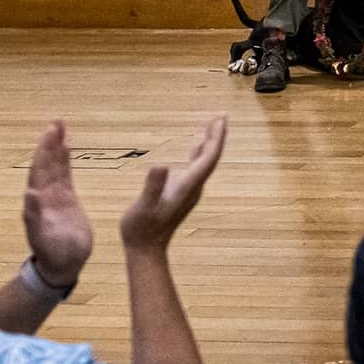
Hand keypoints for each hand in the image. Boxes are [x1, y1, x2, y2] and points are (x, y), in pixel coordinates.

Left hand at [21, 121, 92, 286]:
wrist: (63, 264)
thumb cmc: (52, 253)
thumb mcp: (41, 237)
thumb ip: (34, 216)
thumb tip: (29, 193)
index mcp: (37, 201)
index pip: (39, 171)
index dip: (43, 152)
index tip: (49, 134)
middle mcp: (44, 194)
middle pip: (46, 164)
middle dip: (50, 143)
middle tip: (57, 122)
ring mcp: (55, 196)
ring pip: (55, 166)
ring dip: (57, 147)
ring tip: (61, 127)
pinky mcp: (68, 199)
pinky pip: (65, 175)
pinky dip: (65, 161)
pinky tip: (67, 147)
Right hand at [120, 117, 226, 253]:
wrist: (146, 248)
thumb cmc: (141, 228)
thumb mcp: (143, 206)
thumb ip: (152, 187)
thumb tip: (160, 165)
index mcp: (188, 186)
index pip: (209, 157)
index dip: (216, 138)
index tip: (221, 119)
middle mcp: (194, 186)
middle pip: (211, 157)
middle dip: (217, 135)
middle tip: (222, 115)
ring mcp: (190, 189)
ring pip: (204, 161)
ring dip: (209, 142)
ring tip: (213, 124)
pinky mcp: (182, 192)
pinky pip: (195, 167)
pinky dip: (198, 152)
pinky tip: (196, 145)